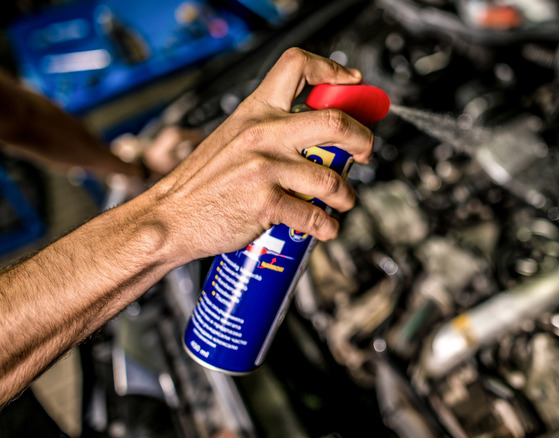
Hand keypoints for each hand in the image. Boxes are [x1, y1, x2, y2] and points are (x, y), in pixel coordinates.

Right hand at [143, 48, 372, 263]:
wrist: (169, 218)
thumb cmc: (203, 182)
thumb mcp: (233, 138)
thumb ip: (269, 129)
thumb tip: (315, 133)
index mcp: (255, 111)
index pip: (297, 66)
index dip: (333, 71)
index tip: (352, 83)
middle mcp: (262, 133)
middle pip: (334, 122)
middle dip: (363, 139)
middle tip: (366, 152)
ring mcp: (264, 168)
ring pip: (331, 178)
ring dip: (347, 195)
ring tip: (343, 201)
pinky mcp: (264, 203)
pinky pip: (313, 216)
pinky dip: (327, 226)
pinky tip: (325, 227)